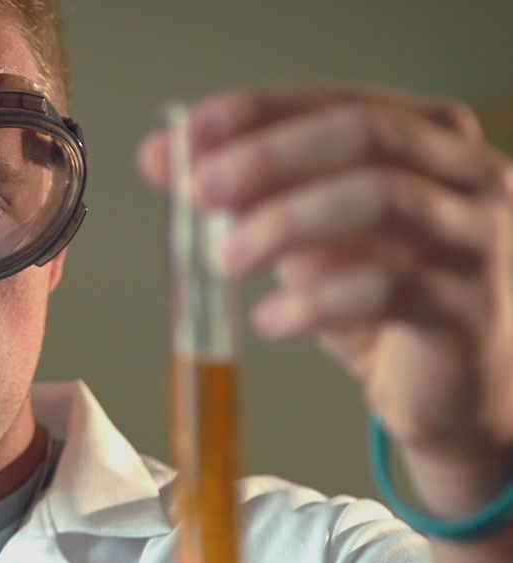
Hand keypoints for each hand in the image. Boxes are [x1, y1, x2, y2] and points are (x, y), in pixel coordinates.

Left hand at [138, 84, 512, 517]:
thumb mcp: (306, 234)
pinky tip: (270, 320)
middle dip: (269, 158)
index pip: (336, 101)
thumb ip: (243, 190)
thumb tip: (161, 156)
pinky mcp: (469, 310)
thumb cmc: (384, 294)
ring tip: (226, 259)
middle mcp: (468, 175)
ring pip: (381, 199)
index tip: (193, 132)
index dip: (259, 112)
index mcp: (428, 139)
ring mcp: (478, 239)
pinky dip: (314, 303)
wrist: (452, 385)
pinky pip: (387, 290)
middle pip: (364, 135)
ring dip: (286, 222)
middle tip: (201, 192)